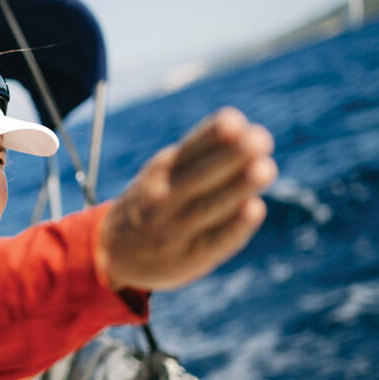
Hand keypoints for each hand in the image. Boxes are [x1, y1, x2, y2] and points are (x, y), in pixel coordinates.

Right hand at [99, 107, 276, 291]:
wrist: (112, 253)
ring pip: (209, 207)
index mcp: (160, 172)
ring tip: (266, 168)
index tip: (234, 120)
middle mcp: (164, 200)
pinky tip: (254, 209)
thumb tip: (247, 131)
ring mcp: (175, 231)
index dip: (211, 136)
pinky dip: (234, 227)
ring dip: (238, 188)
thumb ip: (200, 154)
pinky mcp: (188, 259)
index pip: (188, 151)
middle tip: (260, 139)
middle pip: (200, 177)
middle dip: (230, 158)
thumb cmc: (153, 203)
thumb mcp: (163, 173)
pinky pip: (213, 242)